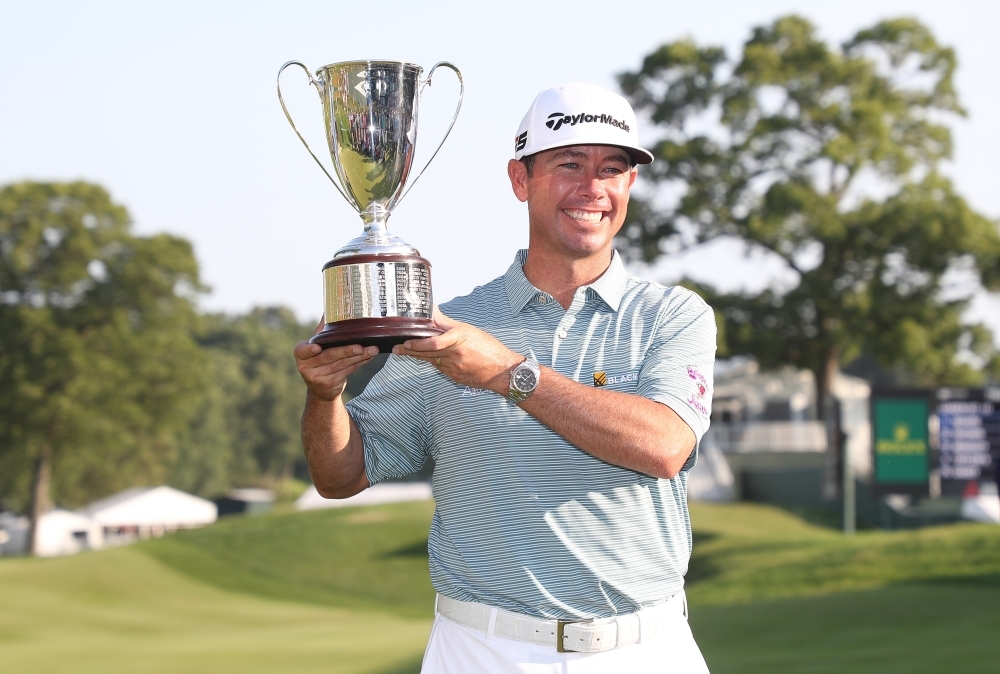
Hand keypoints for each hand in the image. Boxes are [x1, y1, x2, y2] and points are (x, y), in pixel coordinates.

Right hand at [294, 321, 378, 401]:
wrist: (320, 388)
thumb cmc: (319, 359)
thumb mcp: (316, 345)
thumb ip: (322, 330)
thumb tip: (329, 308)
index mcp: (301, 353)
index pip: (303, 351)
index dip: (309, 349)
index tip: (317, 348)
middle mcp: (307, 366)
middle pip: (329, 356)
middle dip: (346, 351)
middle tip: (359, 347)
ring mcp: (319, 376)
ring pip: (342, 364)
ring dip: (359, 356)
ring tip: (372, 349)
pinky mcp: (331, 384)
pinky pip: (349, 370)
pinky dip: (361, 362)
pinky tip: (370, 355)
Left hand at [393, 308, 521, 394]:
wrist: (503, 371)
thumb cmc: (489, 348)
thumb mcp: (469, 330)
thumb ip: (447, 324)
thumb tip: (431, 312)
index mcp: (459, 340)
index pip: (434, 343)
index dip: (418, 344)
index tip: (406, 342)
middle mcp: (455, 355)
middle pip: (427, 353)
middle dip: (410, 351)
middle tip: (397, 348)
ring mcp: (454, 369)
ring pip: (431, 361)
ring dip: (418, 356)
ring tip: (404, 352)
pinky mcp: (455, 377)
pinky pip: (440, 368)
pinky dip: (433, 362)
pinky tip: (428, 359)